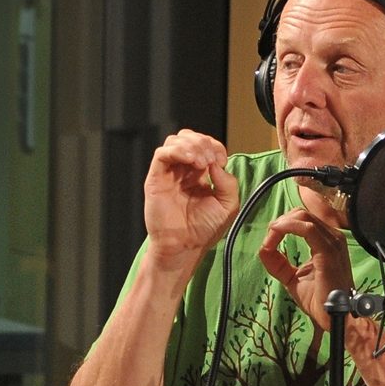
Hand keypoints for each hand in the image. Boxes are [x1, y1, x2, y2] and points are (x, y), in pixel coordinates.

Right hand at [143, 130, 238, 270]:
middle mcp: (183, 171)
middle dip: (204, 143)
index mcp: (200, 175)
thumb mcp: (228, 205)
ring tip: (201, 163)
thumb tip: (216, 163)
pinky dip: (177, 151)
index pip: (206, 146)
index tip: (222, 161)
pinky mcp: (156, 179)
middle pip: (190, 138)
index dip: (215, 147)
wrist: (184, 246)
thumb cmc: (204, 230)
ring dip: (192, 145)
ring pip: (175, 141)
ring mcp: (169, 174)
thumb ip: (228, 182)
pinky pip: (162, 154)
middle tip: (211, 160)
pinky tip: (191, 161)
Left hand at [258, 207, 353, 329]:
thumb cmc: (319, 299)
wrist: (334, 316)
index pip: (302, 220)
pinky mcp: (328, 251)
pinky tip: (276, 234)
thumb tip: (263, 248)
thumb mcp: (291, 277)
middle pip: (301, 214)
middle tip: (268, 237)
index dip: (282, 225)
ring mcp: (332, 242)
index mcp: (327, 242)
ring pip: (303, 217)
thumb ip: (278, 262)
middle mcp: (332, 238)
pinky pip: (306, 229)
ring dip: (281, 225)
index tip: (268, 240)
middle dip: (280, 222)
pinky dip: (287, 228)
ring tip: (270, 238)